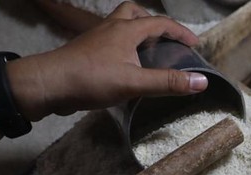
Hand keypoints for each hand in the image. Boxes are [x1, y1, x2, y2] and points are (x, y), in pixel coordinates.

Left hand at [8, 2, 208, 119]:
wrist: (48, 84)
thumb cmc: (91, 79)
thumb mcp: (134, 83)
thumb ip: (167, 82)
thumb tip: (202, 81)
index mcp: (126, 30)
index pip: (160, 23)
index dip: (180, 32)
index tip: (195, 44)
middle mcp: (111, 28)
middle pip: (134, 12)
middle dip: (153, 22)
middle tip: (165, 40)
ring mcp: (96, 38)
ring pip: (119, 25)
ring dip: (136, 33)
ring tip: (147, 52)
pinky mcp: (86, 51)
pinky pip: (109, 41)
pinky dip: (123, 47)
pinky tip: (125, 66)